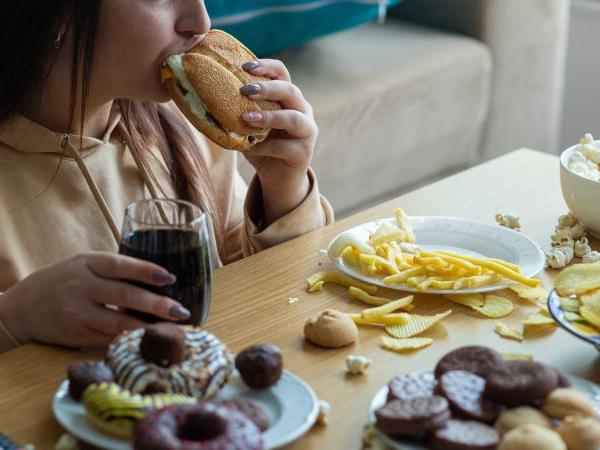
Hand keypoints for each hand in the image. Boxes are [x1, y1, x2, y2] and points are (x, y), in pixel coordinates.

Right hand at [0, 252, 189, 347]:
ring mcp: (79, 313)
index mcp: (88, 264)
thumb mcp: (84, 264)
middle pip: (125, 295)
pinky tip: (147, 340)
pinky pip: (108, 339)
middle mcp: (83, 287)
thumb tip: (158, 276)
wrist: (23, 307)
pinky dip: (130, 340)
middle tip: (180, 311)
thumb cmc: (64, 280)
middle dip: (156, 305)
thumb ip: (114, 268)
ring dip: (148, 328)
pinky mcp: (77, 335)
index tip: (170, 278)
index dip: (146, 271)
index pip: (120, 265)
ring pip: (118, 323)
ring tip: (170, 330)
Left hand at [240, 59, 317, 224]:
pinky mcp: (303, 154)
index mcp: (289, 98)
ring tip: (247, 118)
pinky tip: (250, 147)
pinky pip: (284, 147)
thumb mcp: (249, 125)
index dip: (266, 67)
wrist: (279, 179)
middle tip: (245, 90)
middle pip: (291, 90)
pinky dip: (265, 147)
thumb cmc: (263, 146)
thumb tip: (203, 94)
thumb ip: (238, 110)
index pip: (282, 73)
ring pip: (294, 118)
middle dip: (268, 88)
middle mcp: (303, 111)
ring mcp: (307, 132)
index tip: (244, 66)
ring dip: (270, 116)